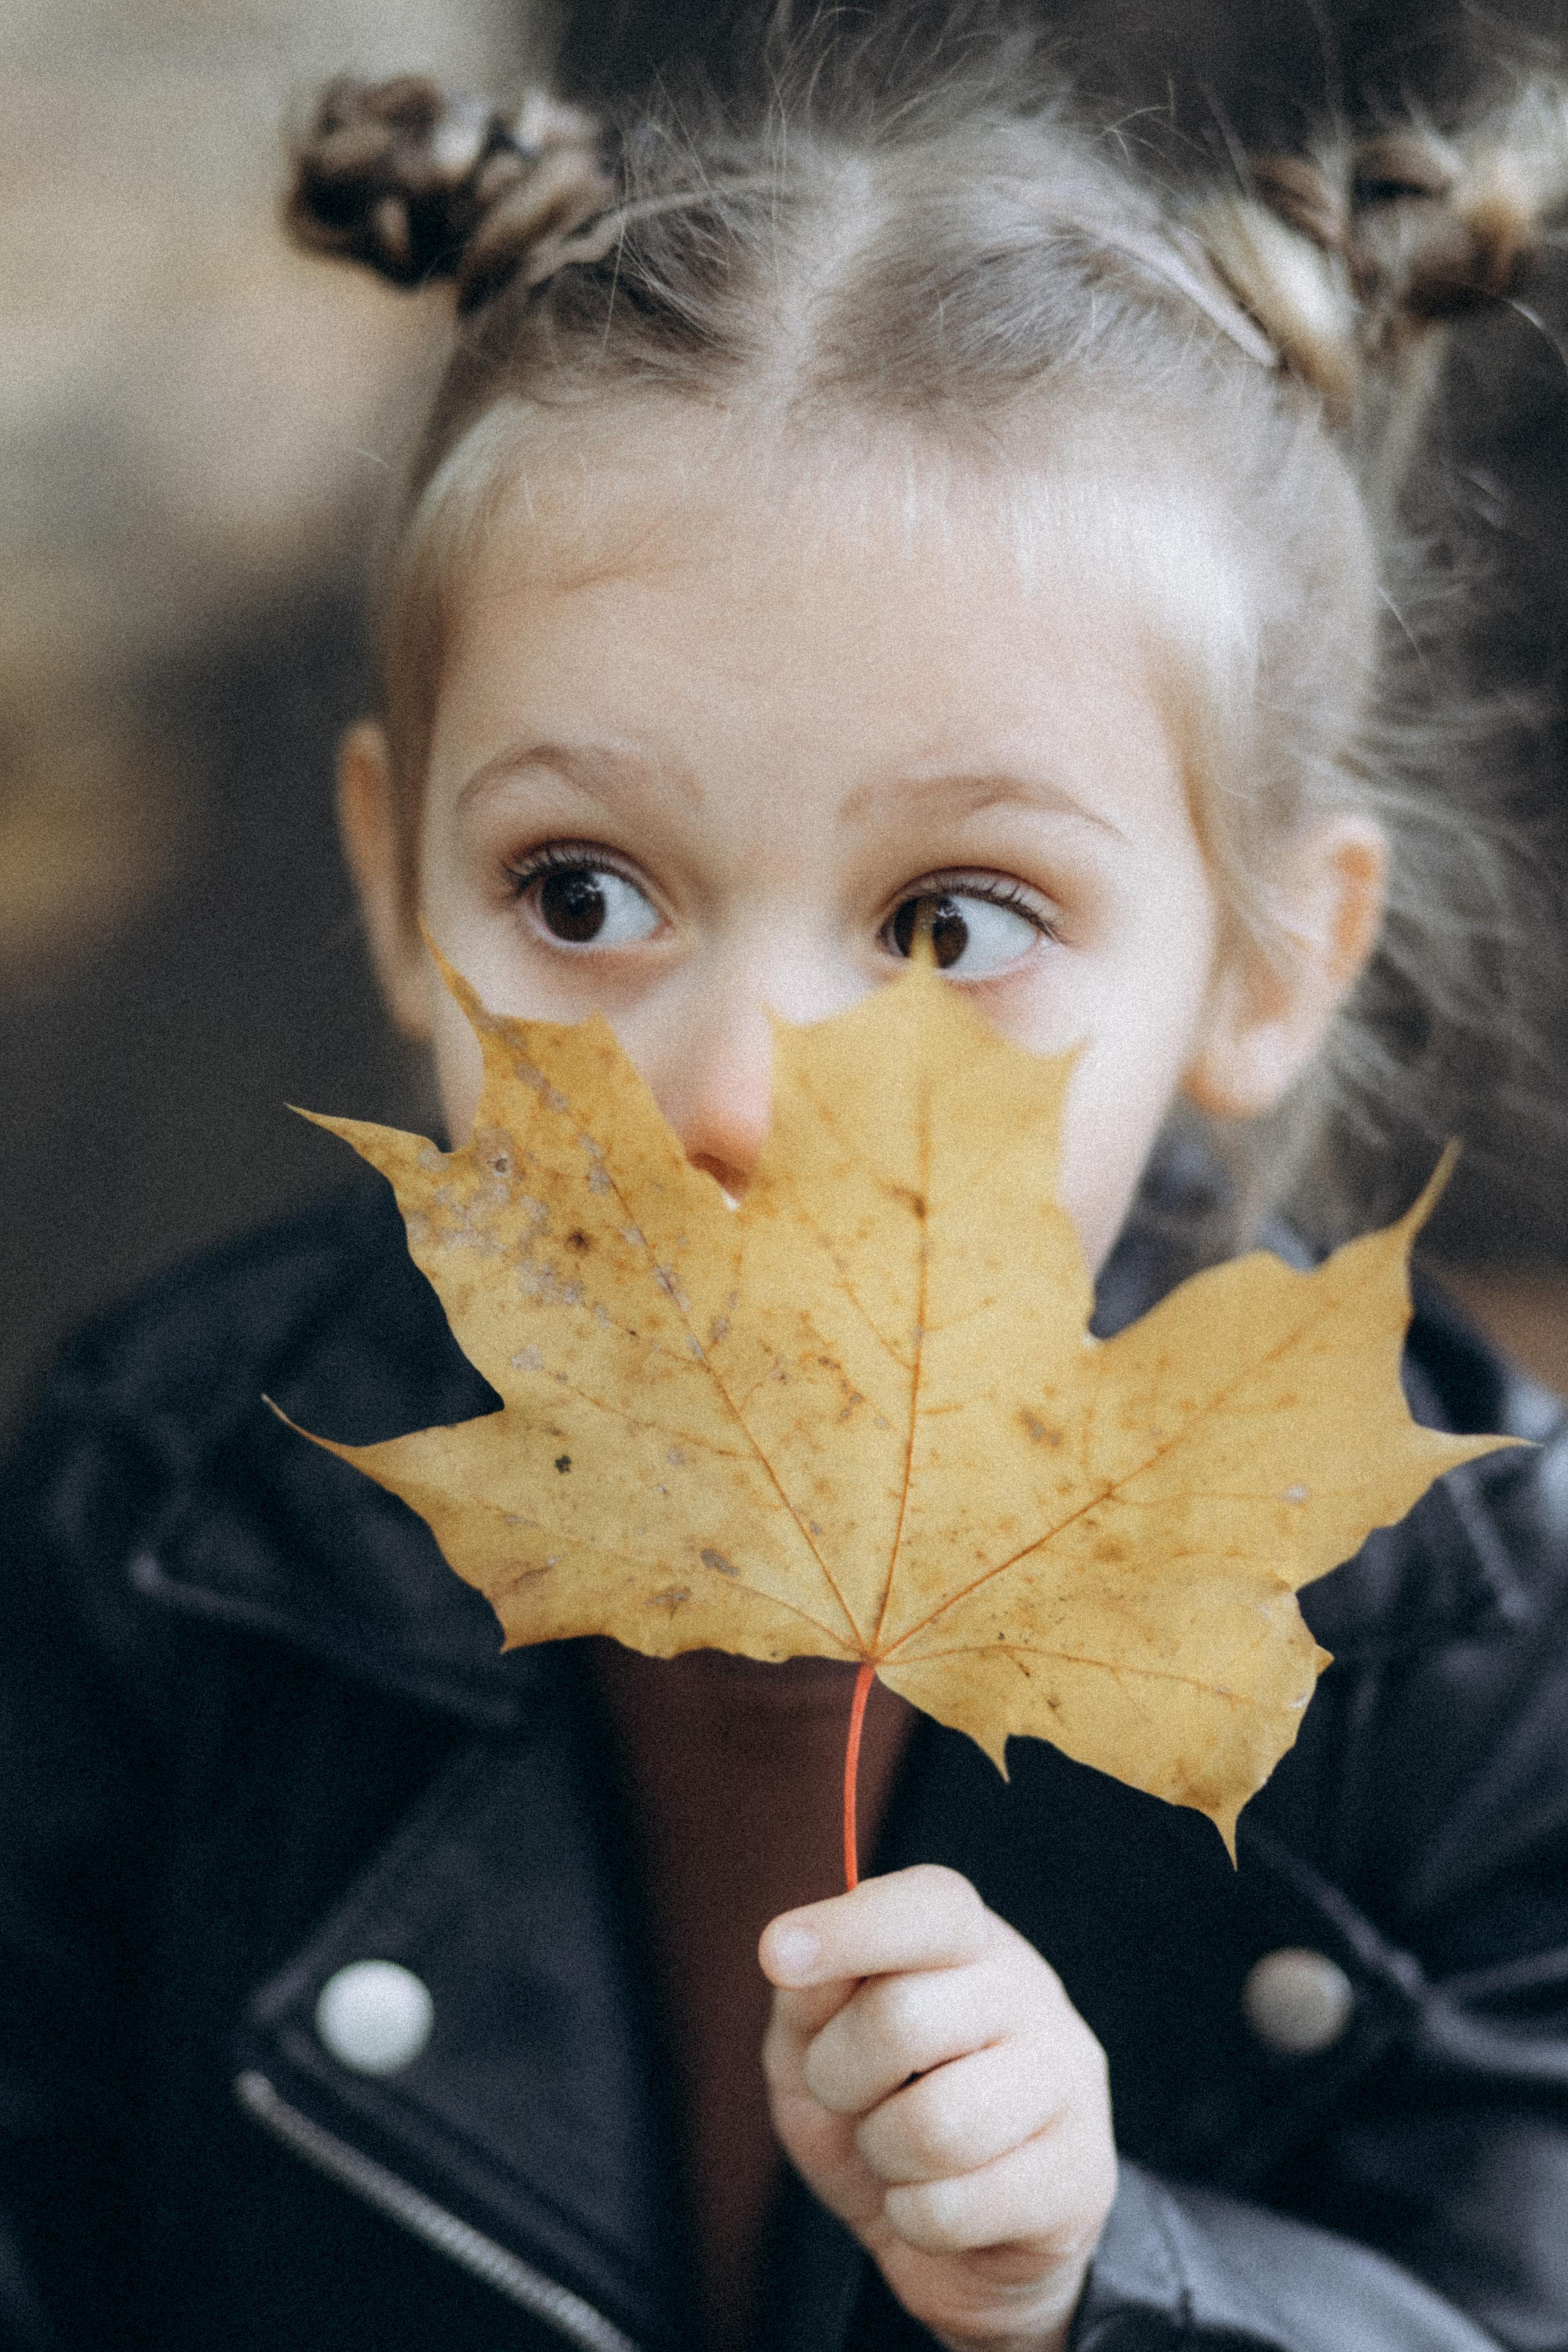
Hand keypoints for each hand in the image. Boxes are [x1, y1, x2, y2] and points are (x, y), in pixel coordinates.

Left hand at [759, 1865, 1115, 2351]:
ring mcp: (1065, 2080)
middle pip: (902, 2018)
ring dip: (882, 2153)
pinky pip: (954, 2209)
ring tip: (897, 2151)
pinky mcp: (1081, 2177)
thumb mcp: (819, 2044)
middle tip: (848, 2095)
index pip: (929, 1906)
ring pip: (935, 2125)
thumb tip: (794, 1957)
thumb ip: (807, 1995)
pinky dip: (914, 2218)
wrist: (961, 2240)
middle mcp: (1028, 1990)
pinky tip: (936, 2201)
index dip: (851, 1927)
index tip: (776, 1953)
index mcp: (966, 1939)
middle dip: (838, 2076)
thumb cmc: (879, 2110)